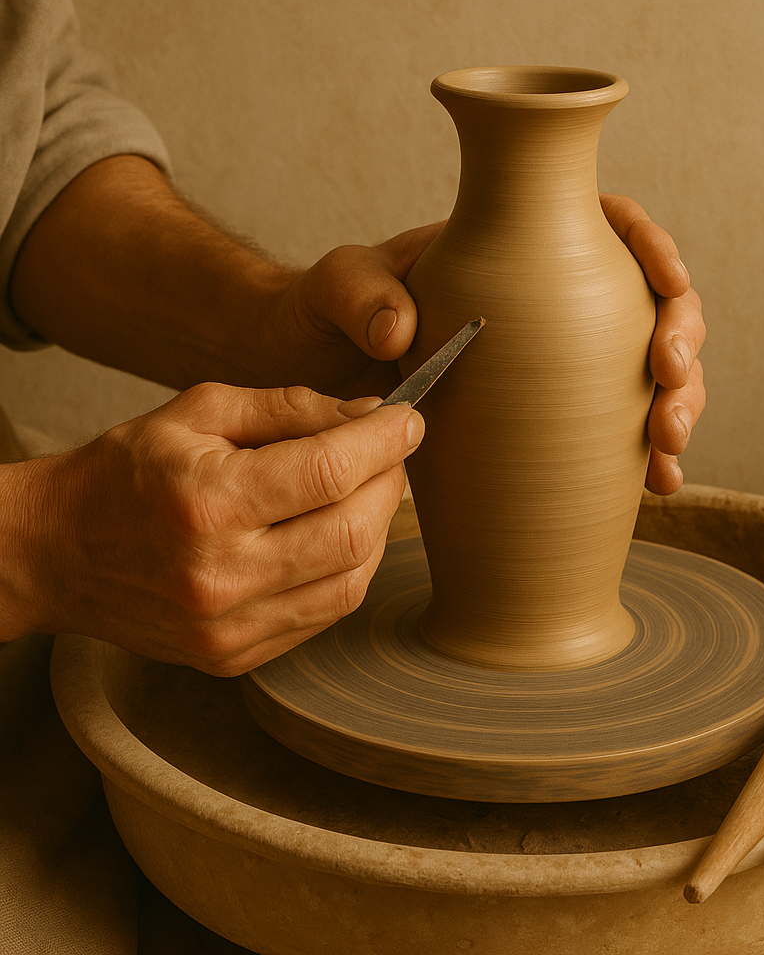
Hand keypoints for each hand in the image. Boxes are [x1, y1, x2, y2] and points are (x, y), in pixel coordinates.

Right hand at [1, 385, 422, 673]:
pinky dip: (350, 568)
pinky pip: (326, 613)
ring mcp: (229, 627)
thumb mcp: (199, 412)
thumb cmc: (128, 471)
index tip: (408, 420)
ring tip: (366, 491)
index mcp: (207, 501)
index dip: (385, 441)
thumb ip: (291, 408)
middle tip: (390, 453)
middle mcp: (221, 574)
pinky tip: (337, 534)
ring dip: (378, 528)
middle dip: (390, 483)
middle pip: (355, 532)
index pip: (330, 471)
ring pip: (353, 580)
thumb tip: (369, 414)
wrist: (56, 552)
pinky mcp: (235, 656)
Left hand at [269, 197, 704, 494]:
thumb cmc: (328, 314)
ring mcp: (557, 366)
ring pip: (649, 372)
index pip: (607, 229)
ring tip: (668, 453)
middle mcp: (552, 305)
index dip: (653, 250)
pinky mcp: (549, 421)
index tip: (669, 285)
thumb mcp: (335, 286)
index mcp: (513, 250)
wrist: (314, 375)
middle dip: (680, 345)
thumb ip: (359, 293)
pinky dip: (646, 457)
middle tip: (670, 385)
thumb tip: (398, 331)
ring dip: (677, 407)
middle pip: (649, 306)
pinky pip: (616, 430)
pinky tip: (660, 486)